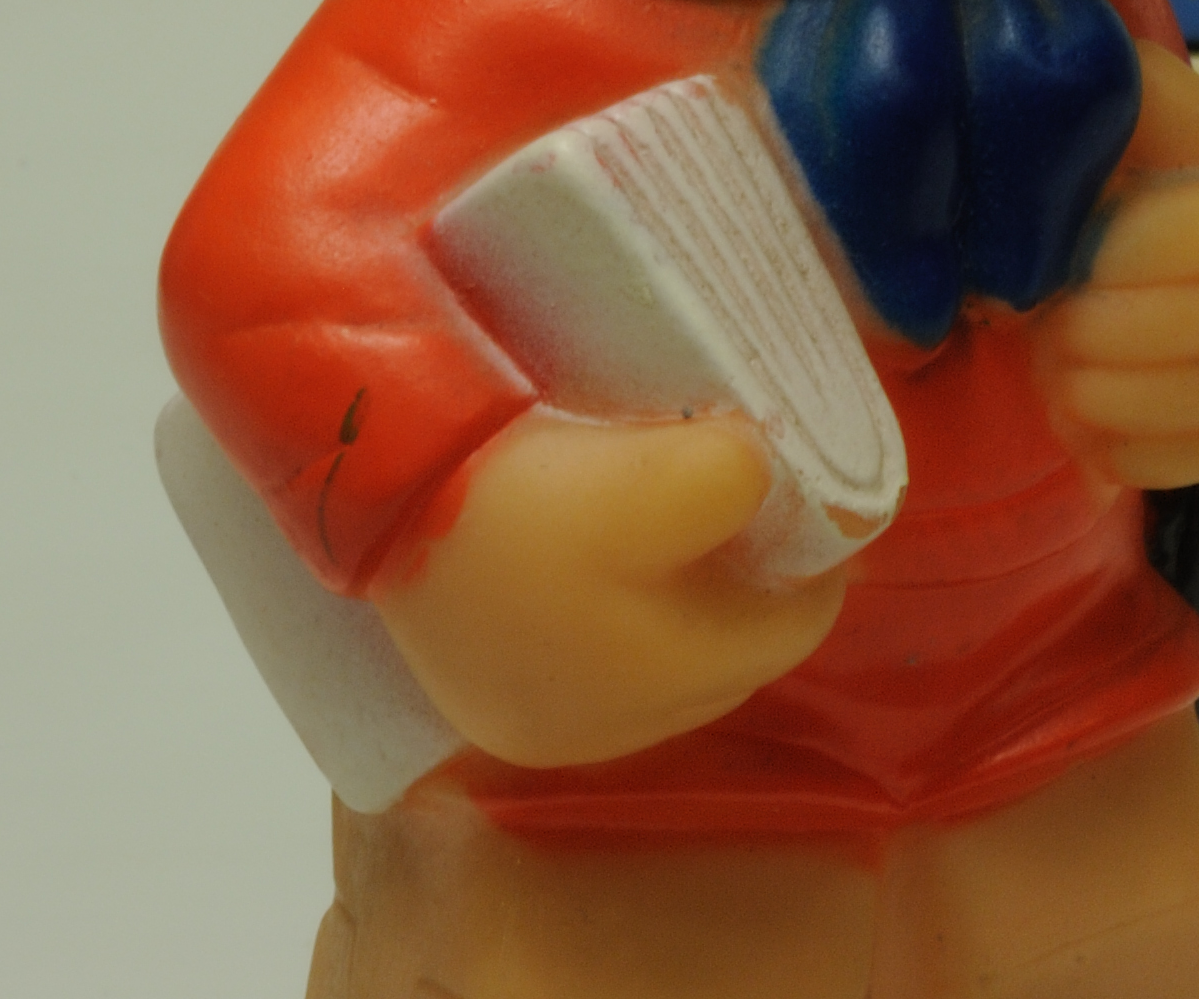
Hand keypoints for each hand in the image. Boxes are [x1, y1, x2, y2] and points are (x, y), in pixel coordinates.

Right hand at [373, 410, 846, 768]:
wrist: (380, 482)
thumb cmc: (543, 489)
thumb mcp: (688, 468)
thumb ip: (756, 480)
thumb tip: (762, 480)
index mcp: (662, 685)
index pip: (793, 629)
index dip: (817, 559)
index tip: (818, 498)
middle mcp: (596, 732)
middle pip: (723, 655)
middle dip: (747, 584)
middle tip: (751, 507)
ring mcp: (524, 723)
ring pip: (652, 662)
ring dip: (676, 599)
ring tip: (676, 522)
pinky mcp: (473, 693)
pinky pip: (581, 659)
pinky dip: (608, 610)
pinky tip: (602, 554)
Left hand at [1039, 43, 1198, 489]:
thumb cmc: (1157, 163)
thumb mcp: (1137, 102)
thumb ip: (1097, 90)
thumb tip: (1029, 87)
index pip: (1153, 245)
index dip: (1090, 248)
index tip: (1071, 234)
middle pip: (1131, 341)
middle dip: (1063, 323)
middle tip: (1053, 298)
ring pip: (1127, 412)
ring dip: (1066, 381)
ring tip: (1065, 340)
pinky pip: (1141, 467)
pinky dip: (1094, 436)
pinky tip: (1095, 387)